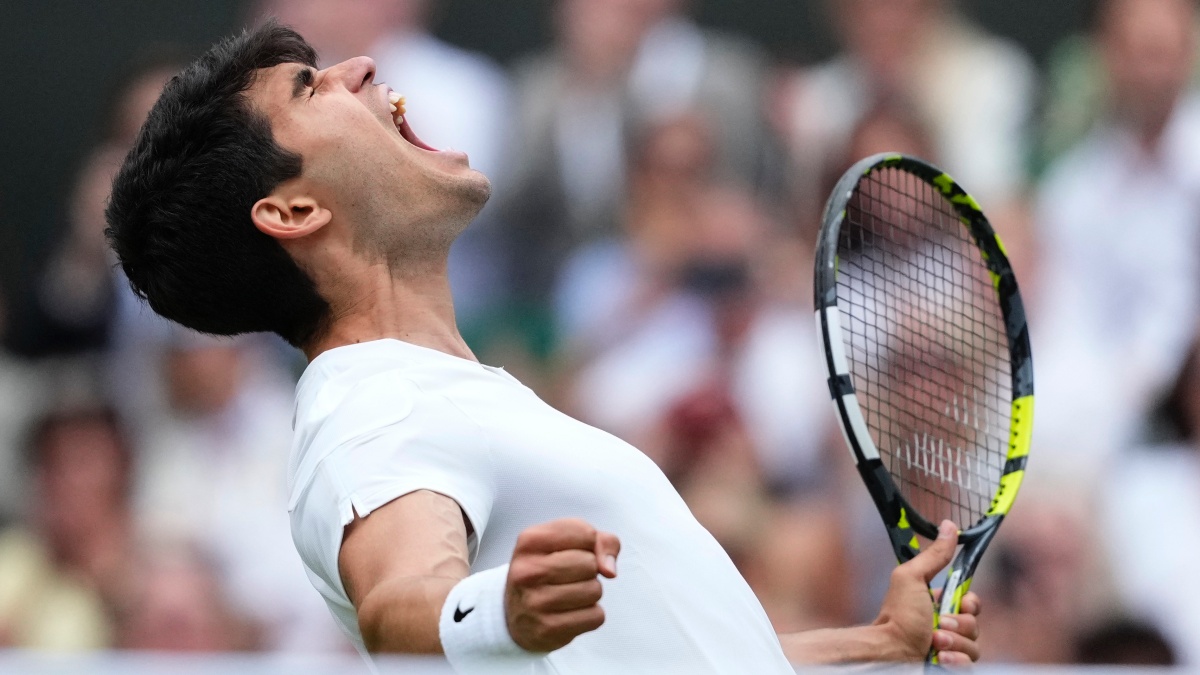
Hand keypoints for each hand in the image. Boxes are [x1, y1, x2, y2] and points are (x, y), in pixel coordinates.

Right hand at [505, 518, 619, 651]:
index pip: (585, 533)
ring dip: (590, 594)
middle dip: (589, 571)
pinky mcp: (547, 629)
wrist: (516, 614)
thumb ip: (601, 542)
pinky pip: (596, 616)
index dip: (589, 544)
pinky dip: (590, 615)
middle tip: (569, 578)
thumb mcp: (567, 544)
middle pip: (591, 563)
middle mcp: (527, 570)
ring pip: (595, 590)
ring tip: (569, 595)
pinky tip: (570, 613)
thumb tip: (610, 571)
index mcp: (529, 541)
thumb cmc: (548, 571)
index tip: (571, 553)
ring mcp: (535, 602)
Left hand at [873, 520, 981, 663]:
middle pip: (975, 624)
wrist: (887, 652)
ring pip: (974, 646)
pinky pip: (969, 665)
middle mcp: (946, 626)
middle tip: (938, 625)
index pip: (971, 602)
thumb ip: (934, 555)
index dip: (970, 603)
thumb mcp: (914, 578)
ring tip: (933, 643)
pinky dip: (956, 661)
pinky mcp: (951, 666)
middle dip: (959, 625)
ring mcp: (949, 648)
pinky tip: (939, 658)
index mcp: (939, 604)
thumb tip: (949, 525)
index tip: (961, 603)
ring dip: (954, 643)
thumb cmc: (897, 616)